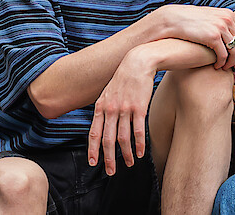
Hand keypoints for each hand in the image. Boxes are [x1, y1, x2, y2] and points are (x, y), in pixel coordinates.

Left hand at [87, 47, 155, 175]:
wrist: (137, 63)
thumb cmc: (123, 78)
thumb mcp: (107, 92)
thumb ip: (103, 109)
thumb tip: (101, 126)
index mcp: (100, 106)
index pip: (94, 133)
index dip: (93, 150)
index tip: (93, 163)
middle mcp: (110, 109)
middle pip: (107, 140)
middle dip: (108, 158)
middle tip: (110, 172)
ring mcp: (124, 109)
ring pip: (123, 138)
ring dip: (126, 154)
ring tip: (130, 164)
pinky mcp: (139, 108)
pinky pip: (138, 131)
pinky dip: (139, 144)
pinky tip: (141, 152)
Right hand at [152, 5, 234, 69]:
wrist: (174, 19)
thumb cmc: (191, 21)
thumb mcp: (211, 18)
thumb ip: (223, 24)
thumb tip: (233, 36)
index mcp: (229, 15)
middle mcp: (227, 19)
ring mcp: (220, 27)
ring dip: (233, 63)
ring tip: (226, 68)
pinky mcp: (212, 36)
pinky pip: (223, 55)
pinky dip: (222, 63)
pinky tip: (216, 66)